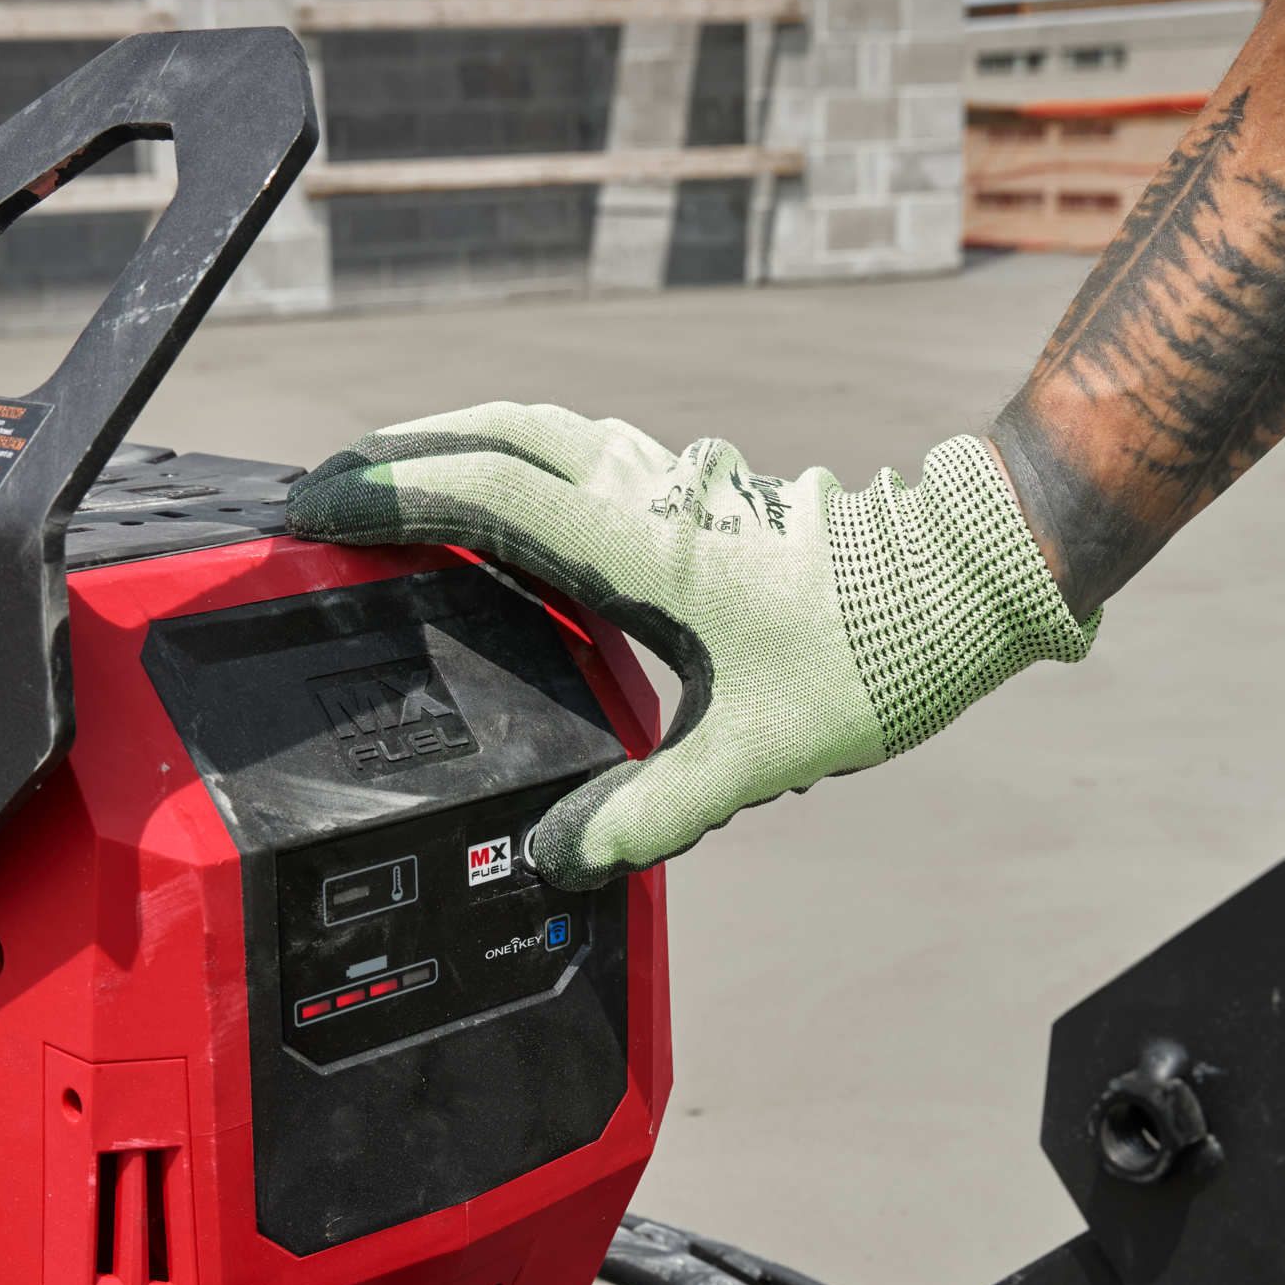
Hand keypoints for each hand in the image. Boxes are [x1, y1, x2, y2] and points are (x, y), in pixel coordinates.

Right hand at [284, 402, 1096, 888]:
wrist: (967, 587)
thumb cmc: (874, 655)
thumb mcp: (758, 755)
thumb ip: (655, 810)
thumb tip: (572, 856)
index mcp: (641, 548)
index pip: (482, 495)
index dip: (388, 495)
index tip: (316, 510)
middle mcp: (648, 496)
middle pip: (492, 433)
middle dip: (397, 451)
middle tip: (326, 488)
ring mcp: (675, 483)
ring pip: (536, 429)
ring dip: (456, 442)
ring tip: (394, 481)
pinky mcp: (700, 494)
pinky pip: (580, 453)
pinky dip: (517, 461)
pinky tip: (507, 505)